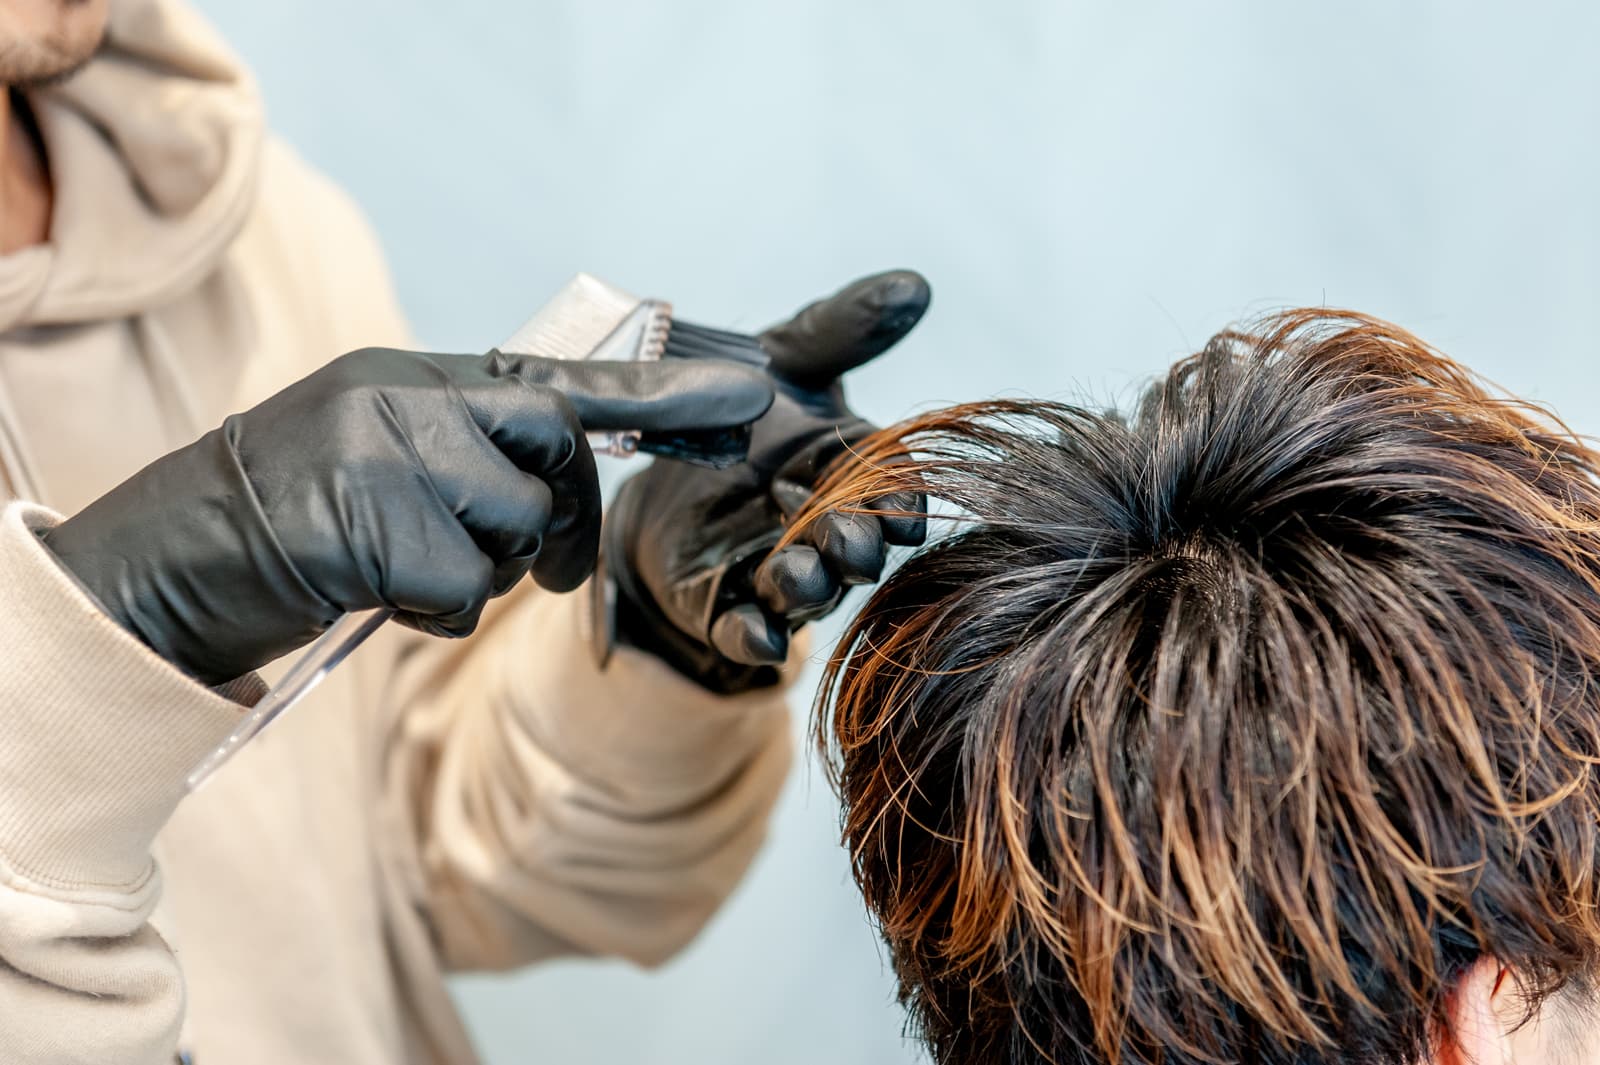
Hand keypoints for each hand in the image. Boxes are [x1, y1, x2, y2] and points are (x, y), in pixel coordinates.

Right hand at [42, 346, 771, 685]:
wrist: (174, 557)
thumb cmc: (299, 518)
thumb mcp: (387, 456)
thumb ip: (474, 450)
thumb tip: (564, 490)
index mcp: (417, 377)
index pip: (564, 381)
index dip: (664, 395)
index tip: (749, 398)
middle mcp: (406, 394)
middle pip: (553, 450)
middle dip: (564, 520)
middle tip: (551, 570)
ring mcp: (387, 450)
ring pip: (516, 524)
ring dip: (482, 570)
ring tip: (405, 566)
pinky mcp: (373, 521)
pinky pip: (466, 588)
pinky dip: (437, 611)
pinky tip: (377, 594)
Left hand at [605, 270, 930, 690]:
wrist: (665, 462)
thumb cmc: (746, 411)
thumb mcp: (785, 359)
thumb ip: (842, 329)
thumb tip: (914, 285)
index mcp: (851, 471)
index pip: (894, 491)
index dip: (903, 503)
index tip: (906, 511)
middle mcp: (826, 530)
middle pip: (853, 547)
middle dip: (854, 547)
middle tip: (849, 541)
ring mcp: (779, 574)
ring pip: (805, 593)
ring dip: (807, 590)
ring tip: (797, 576)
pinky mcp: (726, 607)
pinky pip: (745, 632)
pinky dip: (752, 638)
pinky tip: (756, 635)